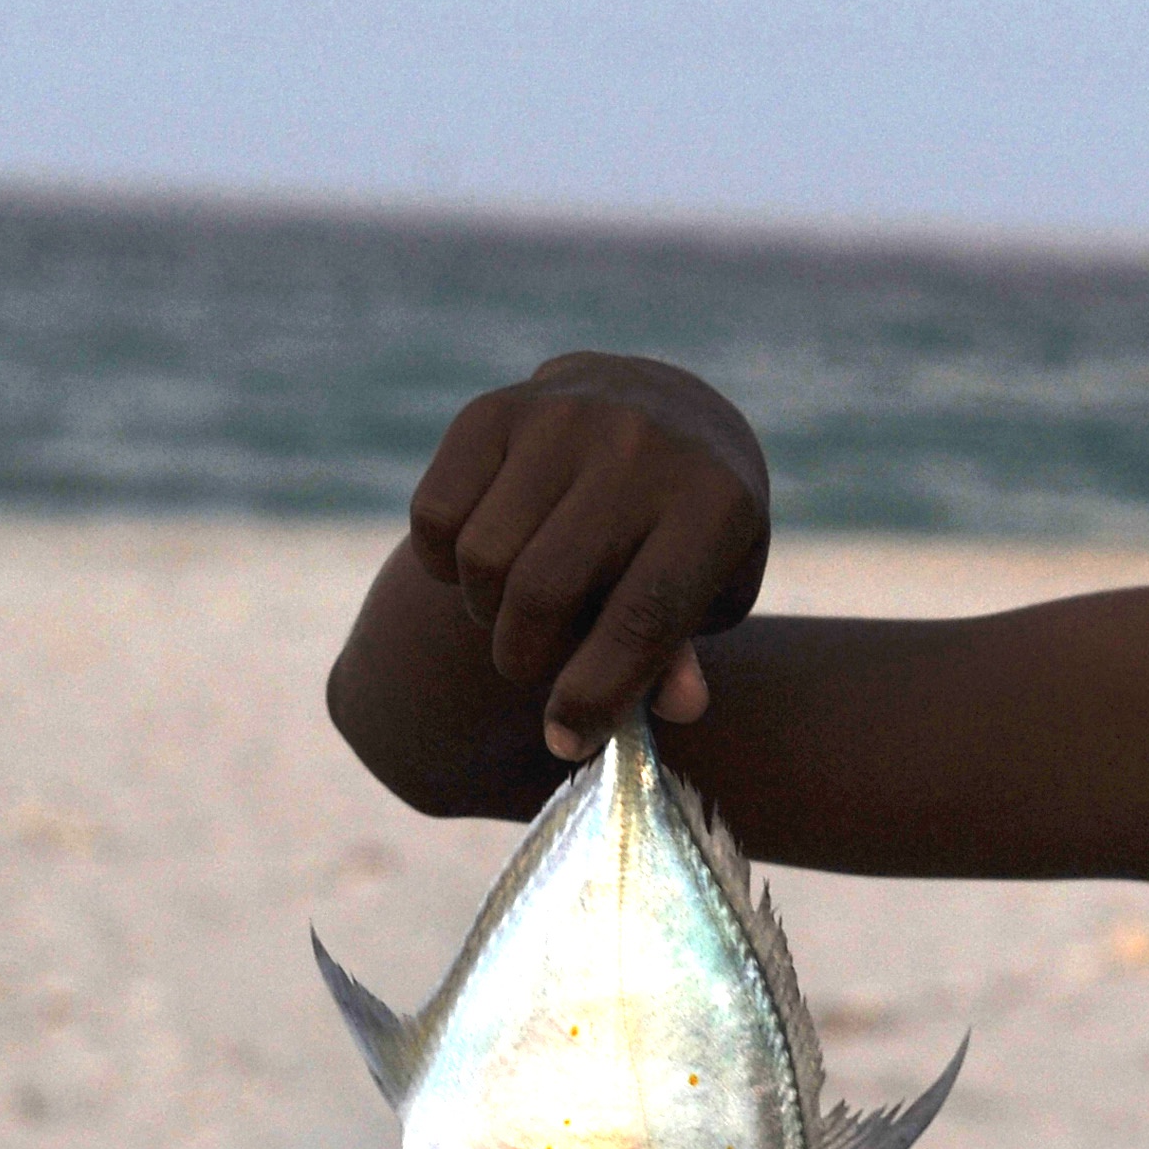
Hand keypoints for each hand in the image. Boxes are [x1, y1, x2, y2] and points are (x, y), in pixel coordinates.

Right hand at [406, 354, 771, 760]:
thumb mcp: (711, 588)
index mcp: (714, 502)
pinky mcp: (495, 409)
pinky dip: (444, 564)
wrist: (664, 409)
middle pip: (543, 592)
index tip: (564, 740)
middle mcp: (639, 447)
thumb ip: (682, 648)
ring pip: (481, 559)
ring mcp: (562, 417)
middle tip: (537, 667)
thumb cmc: (689, 531)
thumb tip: (678, 707)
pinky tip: (484, 561)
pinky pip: (435, 516)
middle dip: (525, 660)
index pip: (642, 618)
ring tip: (519, 608)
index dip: (595, 694)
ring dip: (486, 612)